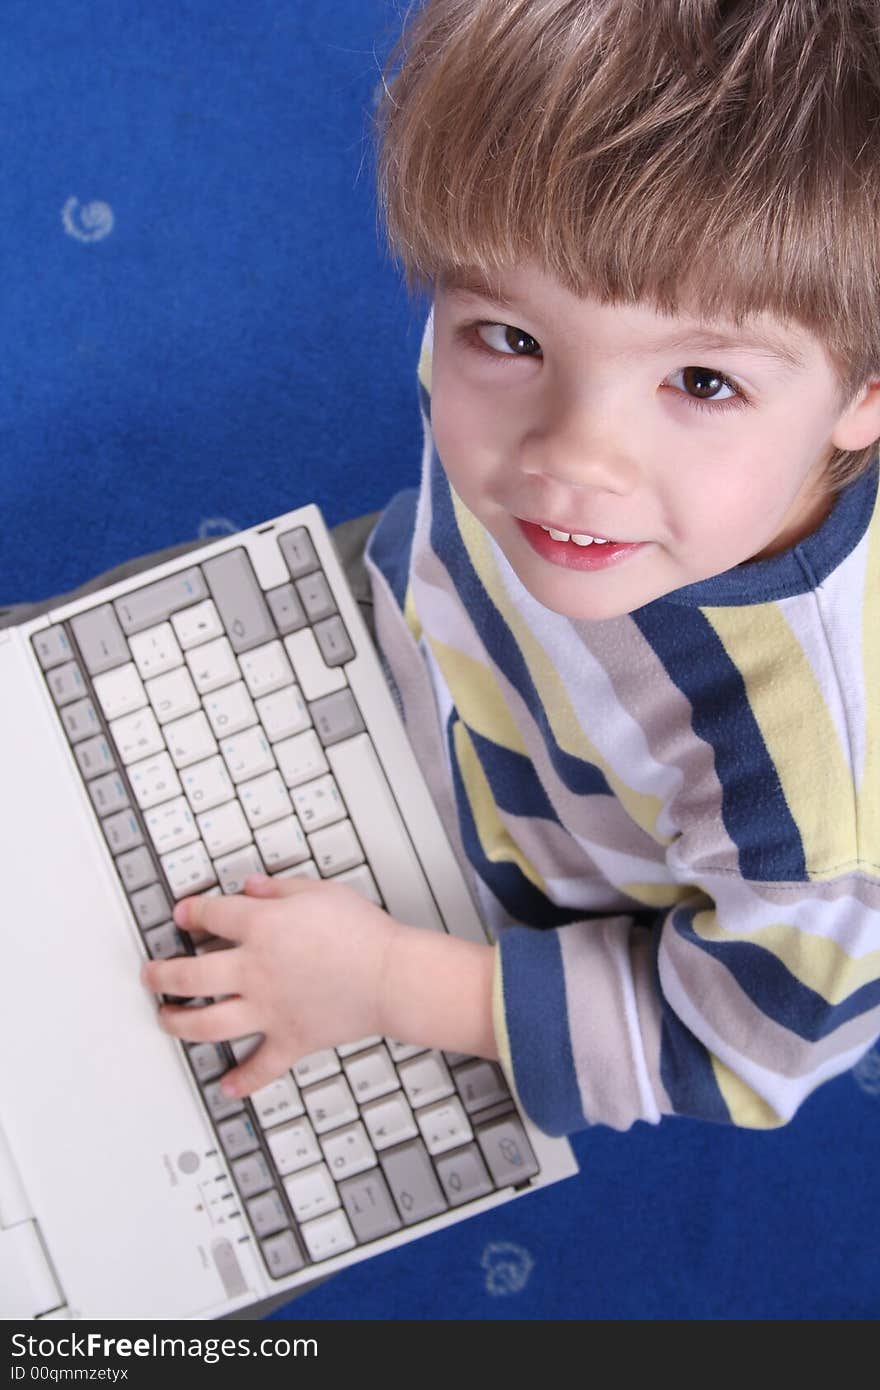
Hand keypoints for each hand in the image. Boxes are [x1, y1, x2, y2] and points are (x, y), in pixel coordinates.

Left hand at [140, 873, 400, 1097]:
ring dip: (179, 1023)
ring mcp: (268, 1009)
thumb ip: (279, 889)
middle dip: (162, 974)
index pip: (210, 916)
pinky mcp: (289, 1039)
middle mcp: (255, 971)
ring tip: (165, 1020)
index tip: (183, 915)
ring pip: (207, 1024)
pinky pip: (260, 1066)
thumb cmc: (363, 932)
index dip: (190, 913)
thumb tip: (251, 886)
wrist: (392, 975)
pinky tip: (226, 1086)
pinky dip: (242, 1080)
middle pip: (190, 975)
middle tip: (151, 975)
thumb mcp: (319, 892)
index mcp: (261, 928)